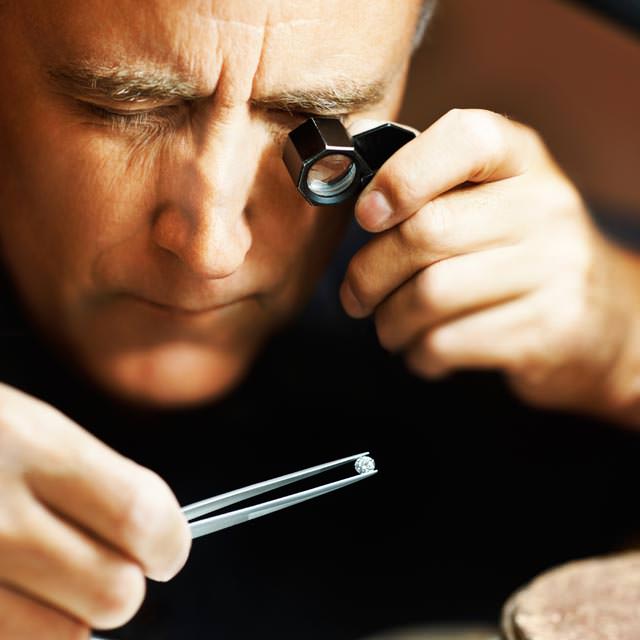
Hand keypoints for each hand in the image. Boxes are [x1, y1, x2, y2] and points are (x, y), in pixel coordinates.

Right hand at [0, 383, 190, 636]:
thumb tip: (150, 534)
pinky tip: (7, 592)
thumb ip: (91, 479)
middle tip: (106, 562)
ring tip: (44, 578)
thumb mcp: (28, 424)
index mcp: (32, 446)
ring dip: (70, 615)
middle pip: (113, 592)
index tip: (167, 547)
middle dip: (123, 583)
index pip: (140, 516)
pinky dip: (21, 629)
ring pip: (62, 637)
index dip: (170, 541)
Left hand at [341, 109, 639, 418]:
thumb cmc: (518, 255)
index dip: (402, 176)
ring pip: (430, 294)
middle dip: (369, 273)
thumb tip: (360, 213)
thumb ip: (433, 195)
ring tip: (389, 328)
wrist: (604, 318)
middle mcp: (545, 205)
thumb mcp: (490, 204)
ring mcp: (555, 268)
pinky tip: (423, 351)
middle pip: (427, 231)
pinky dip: (419, 353)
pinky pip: (449, 341)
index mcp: (522, 159)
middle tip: (356, 297)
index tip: (367, 216)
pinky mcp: (550, 328)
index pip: (465, 138)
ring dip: (390, 321)